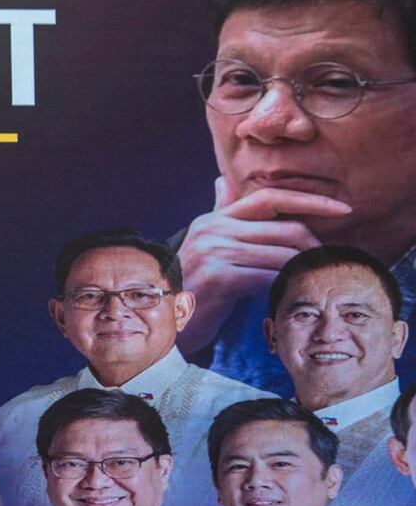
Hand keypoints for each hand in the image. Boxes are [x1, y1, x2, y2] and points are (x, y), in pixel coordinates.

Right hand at [175, 176, 351, 351]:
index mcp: (213, 220)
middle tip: (328, 261)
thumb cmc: (190, 288)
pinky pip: (270, 277)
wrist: (163, 323)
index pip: (270, 197)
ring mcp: (216, 252)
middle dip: (314, 246)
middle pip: (286, 229)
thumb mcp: (203, 246)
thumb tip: (222, 182)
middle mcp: (213, 230)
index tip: (342, 209)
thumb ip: (219, 215)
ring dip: (304, 270)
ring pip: (283, 255)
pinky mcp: (221, 277)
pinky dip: (287, 286)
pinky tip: (293, 294)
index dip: (310, 201)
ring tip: (315, 280)